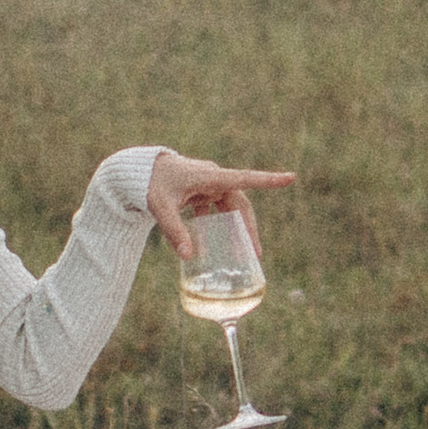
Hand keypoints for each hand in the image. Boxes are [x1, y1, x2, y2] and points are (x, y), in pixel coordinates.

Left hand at [145, 152, 294, 263]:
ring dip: (234, 230)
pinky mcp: (200, 192)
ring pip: (229, 209)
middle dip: (248, 228)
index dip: (268, 180)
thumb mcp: (160, 207)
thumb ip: (174, 231)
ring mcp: (207, 185)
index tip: (291, 178)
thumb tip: (188, 257)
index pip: (244, 178)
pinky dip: (216, 228)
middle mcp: (213, 179)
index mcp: (209, 176)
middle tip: (256, 253)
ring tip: (240, 254)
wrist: (136, 171)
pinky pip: (215, 211)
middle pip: (239, 204)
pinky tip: (211, 248)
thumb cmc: (148, 183)